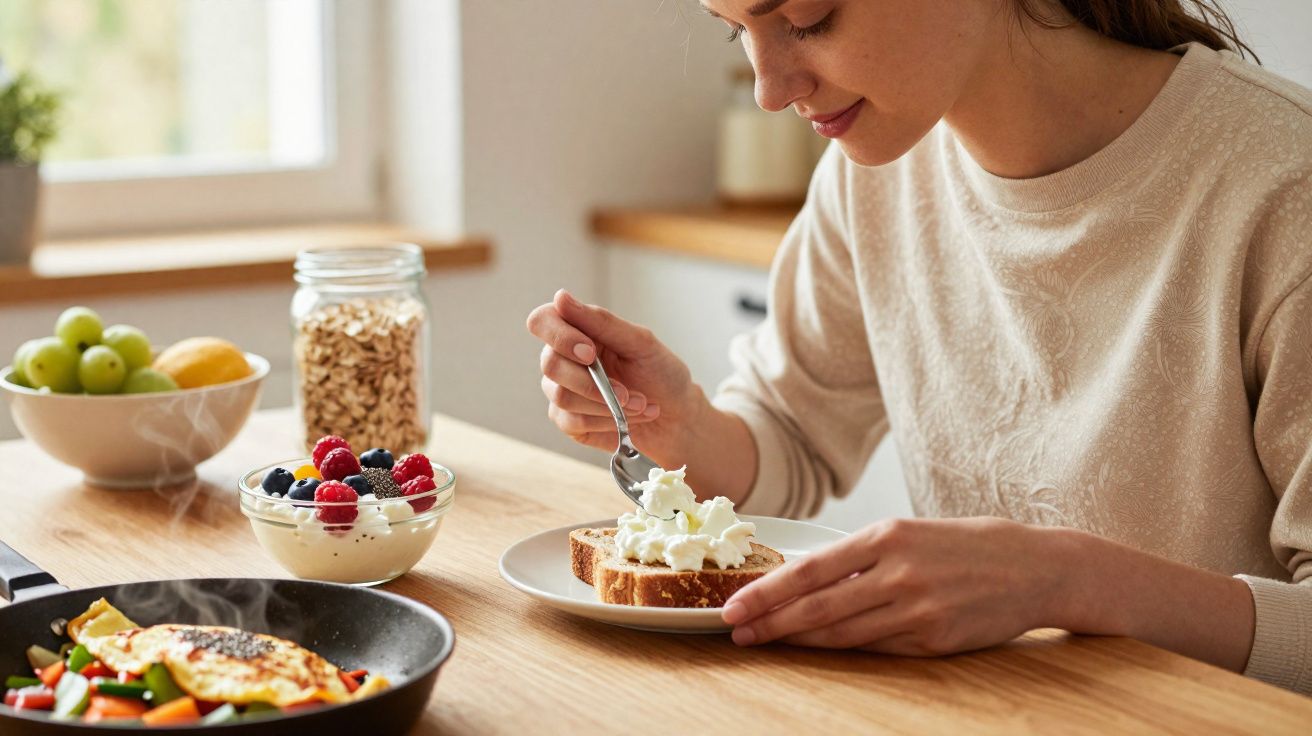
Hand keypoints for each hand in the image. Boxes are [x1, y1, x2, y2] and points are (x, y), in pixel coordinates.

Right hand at [525, 289, 702, 459]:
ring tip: (639, 405)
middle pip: (550, 364)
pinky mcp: (568, 420)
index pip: (542, 321)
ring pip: (562, 396)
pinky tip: (626, 419)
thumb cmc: (660, 372)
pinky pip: (572, 421)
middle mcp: (564, 358)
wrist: (676, 416)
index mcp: (578, 331)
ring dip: (607, 404)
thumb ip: (600, 321)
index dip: (559, 336)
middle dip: (592, 381)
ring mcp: (562, 390)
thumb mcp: (640, 342)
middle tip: (627, 391)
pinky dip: (606, 421)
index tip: (590, 352)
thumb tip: (560, 297)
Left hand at [721, 517, 1068, 654]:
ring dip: (798, 641)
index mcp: (888, 536)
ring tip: (766, 641)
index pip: (811, 570)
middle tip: (736, 630)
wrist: (1038, 567)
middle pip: (818, 607)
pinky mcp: (934, 640)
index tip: (735, 604)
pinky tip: (818, 649)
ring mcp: (918, 610)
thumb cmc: (968, 545)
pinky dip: (843, 650)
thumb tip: (806, 579)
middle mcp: (899, 572)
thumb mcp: (911, 533)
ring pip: (843, 634)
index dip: (767, 592)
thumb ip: (863, 557)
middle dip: (770, 621)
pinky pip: (877, 649)